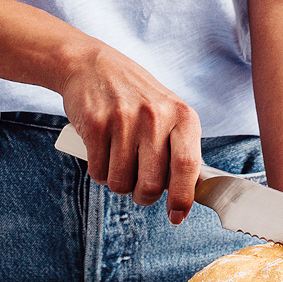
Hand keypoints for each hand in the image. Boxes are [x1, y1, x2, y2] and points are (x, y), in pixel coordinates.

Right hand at [57, 41, 201, 225]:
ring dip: (118, 182)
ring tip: (119, 161)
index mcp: (182, 116)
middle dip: (143, 195)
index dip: (183, 199)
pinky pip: (99, 172)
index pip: (188, 167)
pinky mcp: (96, 124)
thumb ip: (180, 149)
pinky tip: (102, 153)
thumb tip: (189, 193)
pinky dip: (100, 171)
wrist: (92, 66)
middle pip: (153, 185)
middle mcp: (155, 116)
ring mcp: (124, 120)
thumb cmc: (135, 96)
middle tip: (139, 186)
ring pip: (122, 183)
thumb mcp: (168, 113)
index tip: (176, 216)